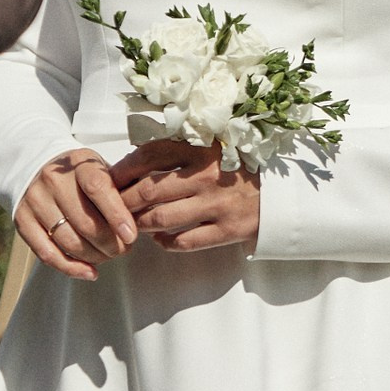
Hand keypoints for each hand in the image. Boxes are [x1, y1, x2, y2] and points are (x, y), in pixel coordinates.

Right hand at [13, 148, 138, 280]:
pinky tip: (89, 272)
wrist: (37, 164)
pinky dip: (71, 268)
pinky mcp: (22, 220)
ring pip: (69, 241)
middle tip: (124, 249)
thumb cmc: (79, 174)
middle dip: (110, 244)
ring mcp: (35, 201)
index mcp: (79, 164)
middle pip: (85, 222)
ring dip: (94, 257)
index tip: (131, 235)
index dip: (116, 214)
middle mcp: (53, 181)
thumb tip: (145, 215)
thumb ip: (120, 189)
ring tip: (107, 256)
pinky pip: (47, 254)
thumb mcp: (101, 168)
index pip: (98, 188)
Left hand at [111, 140, 260, 252]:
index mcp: (199, 149)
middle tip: (111, 206)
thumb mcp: (209, 148)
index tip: (109, 178)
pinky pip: (184, 242)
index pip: (149, 155)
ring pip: (161, 219)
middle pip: (149, 190)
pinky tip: (159, 239)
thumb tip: (132, 159)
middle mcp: (205, 176)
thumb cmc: (236, 167)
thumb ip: (177, 149)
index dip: (124, 168)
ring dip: (139, 223)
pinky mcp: (226, 230)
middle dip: (123, 200)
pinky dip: (165, 242)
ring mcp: (215, 205)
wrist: (280, 192)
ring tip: (131, 224)